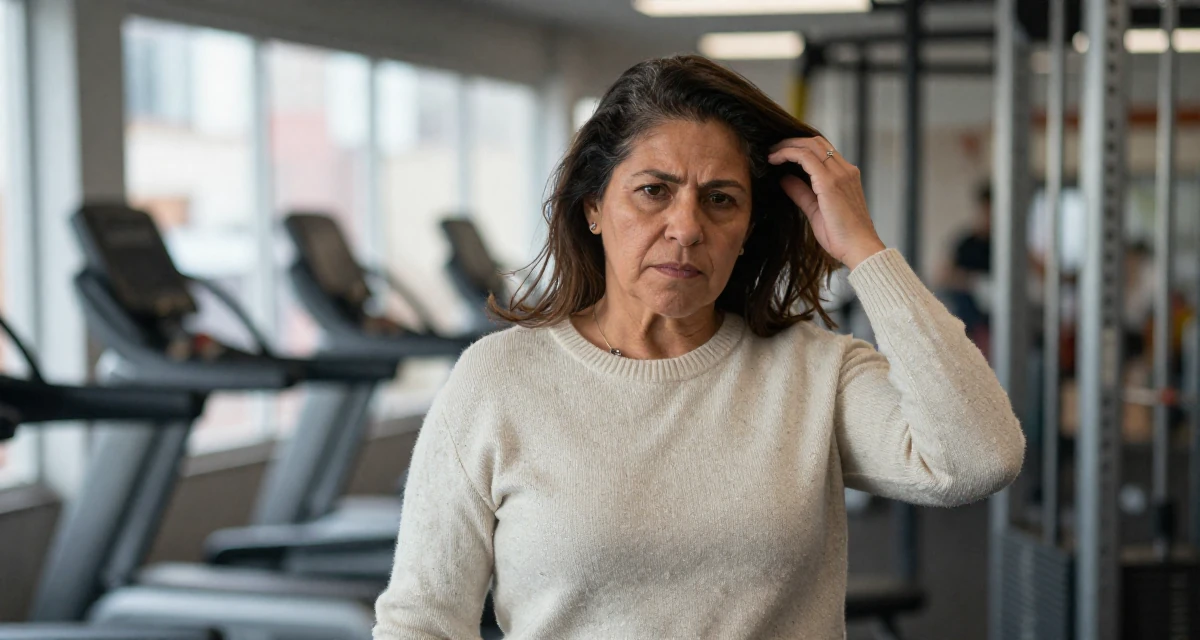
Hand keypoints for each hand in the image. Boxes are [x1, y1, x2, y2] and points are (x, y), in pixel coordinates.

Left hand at [768, 137, 884, 269]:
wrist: (859, 249)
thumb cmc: (842, 236)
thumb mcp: (815, 210)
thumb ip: (801, 193)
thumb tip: (785, 179)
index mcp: (846, 176)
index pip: (823, 150)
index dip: (800, 147)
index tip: (781, 153)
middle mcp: (845, 170)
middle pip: (816, 142)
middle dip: (791, 141)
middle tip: (772, 149)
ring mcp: (840, 174)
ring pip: (810, 145)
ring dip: (788, 145)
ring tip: (771, 154)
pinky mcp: (830, 182)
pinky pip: (805, 157)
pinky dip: (788, 153)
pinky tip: (774, 159)